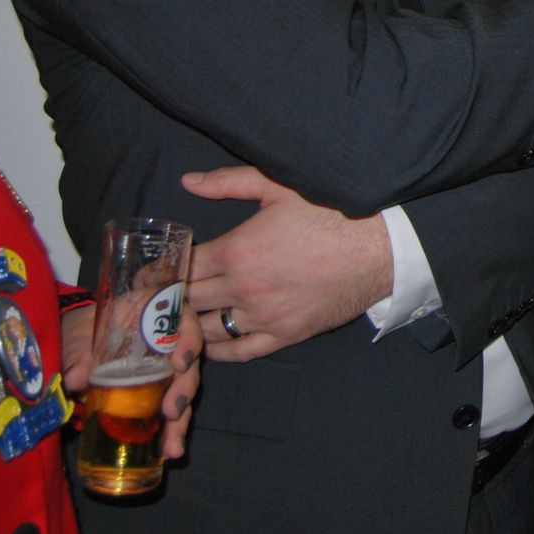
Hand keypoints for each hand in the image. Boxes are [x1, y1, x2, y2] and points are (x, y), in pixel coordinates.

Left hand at [60, 302, 202, 459]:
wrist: (78, 342)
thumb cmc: (86, 329)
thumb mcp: (81, 334)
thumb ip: (80, 351)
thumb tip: (77, 378)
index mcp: (157, 317)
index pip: (186, 323)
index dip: (189, 341)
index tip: (180, 364)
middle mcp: (170, 343)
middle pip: (188, 364)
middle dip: (184, 390)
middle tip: (172, 411)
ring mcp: (166, 371)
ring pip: (183, 392)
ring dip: (180, 420)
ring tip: (173, 446)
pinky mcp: (158, 394)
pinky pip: (170, 411)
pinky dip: (170, 431)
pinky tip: (168, 451)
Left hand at [181, 166, 392, 363]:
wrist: (377, 246)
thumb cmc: (329, 211)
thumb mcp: (277, 186)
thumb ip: (228, 182)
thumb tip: (189, 182)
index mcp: (237, 251)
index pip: (183, 267)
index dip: (165, 269)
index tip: (156, 271)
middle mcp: (243, 289)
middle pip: (189, 300)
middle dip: (172, 297)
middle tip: (162, 296)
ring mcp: (264, 316)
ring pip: (208, 330)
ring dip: (191, 324)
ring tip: (183, 318)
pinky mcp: (285, 334)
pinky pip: (239, 351)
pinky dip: (218, 349)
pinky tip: (209, 342)